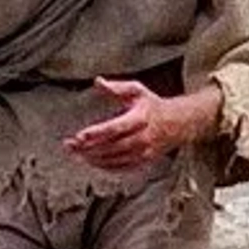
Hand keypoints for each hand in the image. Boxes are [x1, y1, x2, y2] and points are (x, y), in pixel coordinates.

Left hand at [63, 79, 215, 171]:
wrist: (178, 123)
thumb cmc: (152, 105)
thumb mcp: (137, 90)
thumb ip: (117, 87)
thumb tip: (98, 82)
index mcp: (141, 117)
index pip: (116, 128)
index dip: (96, 132)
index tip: (79, 135)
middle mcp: (144, 137)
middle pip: (112, 146)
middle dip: (89, 148)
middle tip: (70, 146)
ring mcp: (144, 152)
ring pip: (115, 159)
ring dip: (93, 158)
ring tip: (76, 154)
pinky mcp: (144, 161)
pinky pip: (121, 167)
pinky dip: (104, 166)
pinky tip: (91, 161)